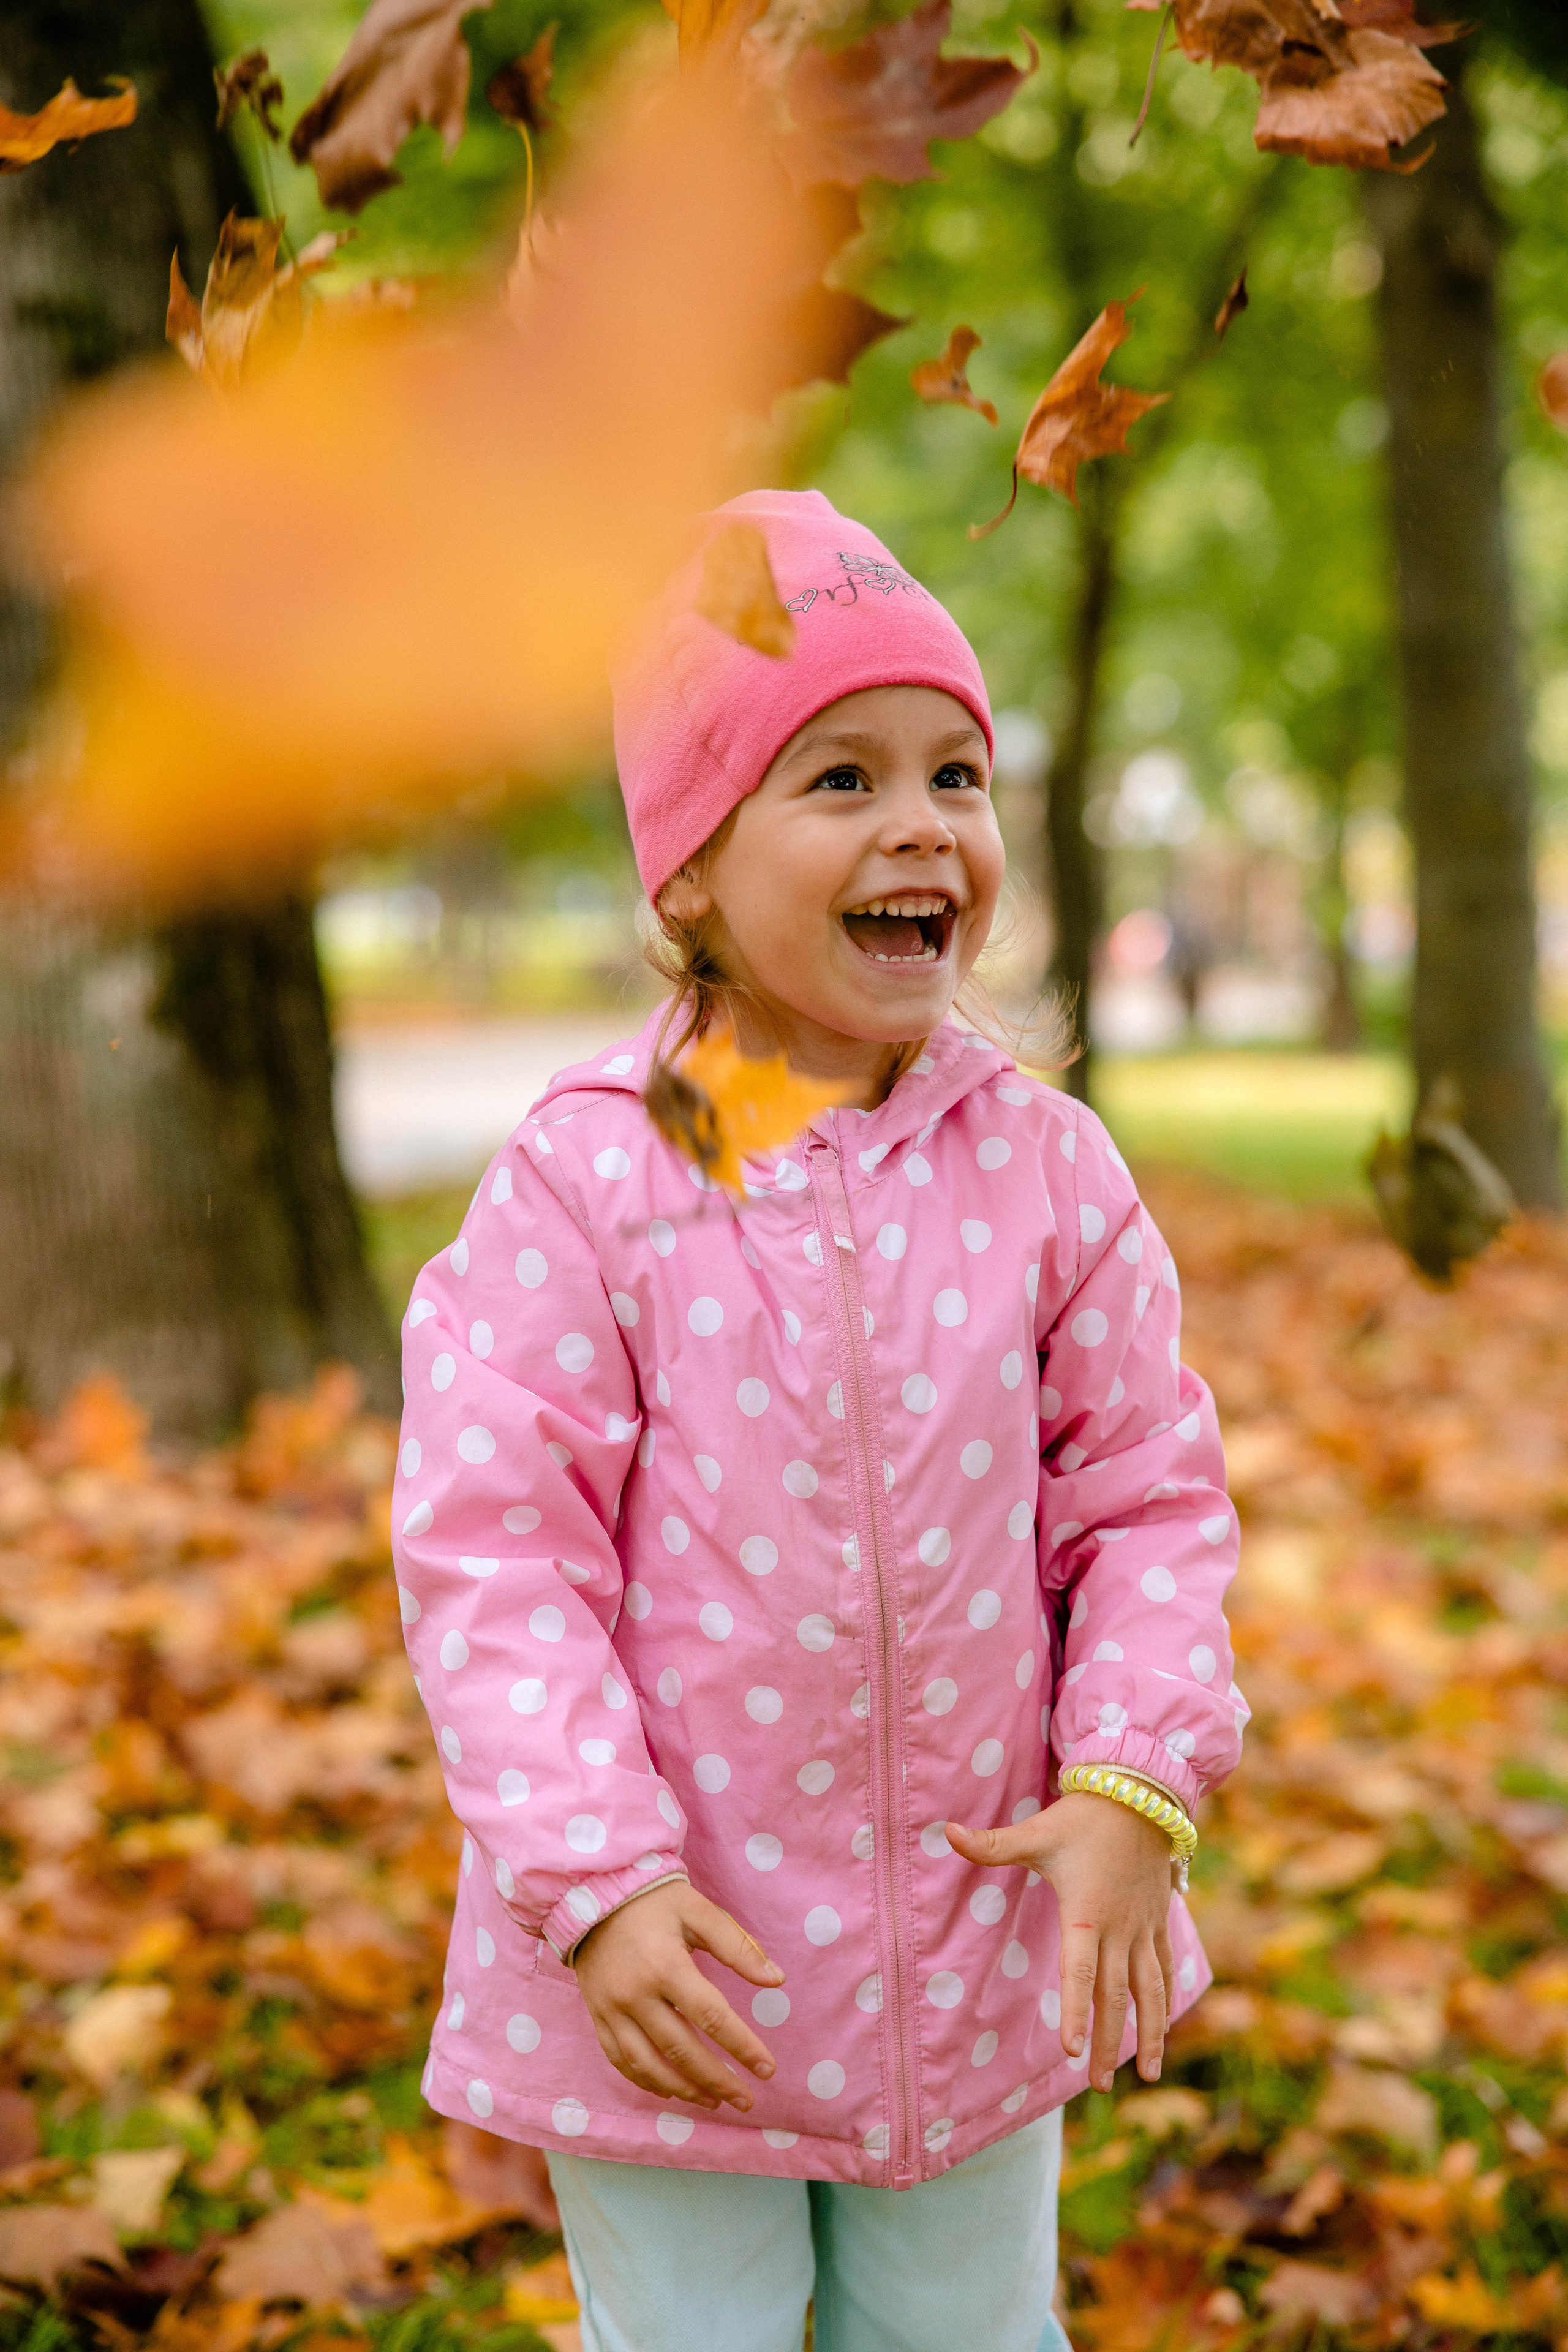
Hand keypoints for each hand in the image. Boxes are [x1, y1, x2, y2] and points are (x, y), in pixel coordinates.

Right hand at [572, 1880, 783, 2111]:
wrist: (592, 1893)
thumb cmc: (654, 1901)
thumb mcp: (698, 1911)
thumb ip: (738, 1946)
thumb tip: (776, 1980)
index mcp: (666, 1966)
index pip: (712, 2017)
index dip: (742, 2046)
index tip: (767, 2069)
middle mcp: (635, 1995)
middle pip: (681, 2050)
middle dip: (718, 2080)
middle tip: (747, 2100)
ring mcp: (611, 2010)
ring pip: (649, 2065)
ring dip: (684, 2089)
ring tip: (714, 2101)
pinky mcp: (597, 2017)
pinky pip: (621, 2061)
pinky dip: (647, 2081)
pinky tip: (672, 2090)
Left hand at [945, 1792, 1174, 2092]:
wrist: (1141, 1795)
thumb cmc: (1084, 1818)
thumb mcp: (1037, 1832)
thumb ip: (993, 1843)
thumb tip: (946, 1832)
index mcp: (1087, 1914)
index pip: (1080, 1973)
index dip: (1074, 2012)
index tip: (1069, 2051)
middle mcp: (1120, 1930)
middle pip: (1114, 1996)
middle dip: (1105, 2042)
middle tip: (1095, 2084)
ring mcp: (1143, 1929)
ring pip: (1149, 1992)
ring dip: (1147, 2034)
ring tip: (1146, 2075)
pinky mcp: (1158, 1923)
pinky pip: (1164, 1970)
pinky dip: (1164, 2003)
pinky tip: (1162, 2029)